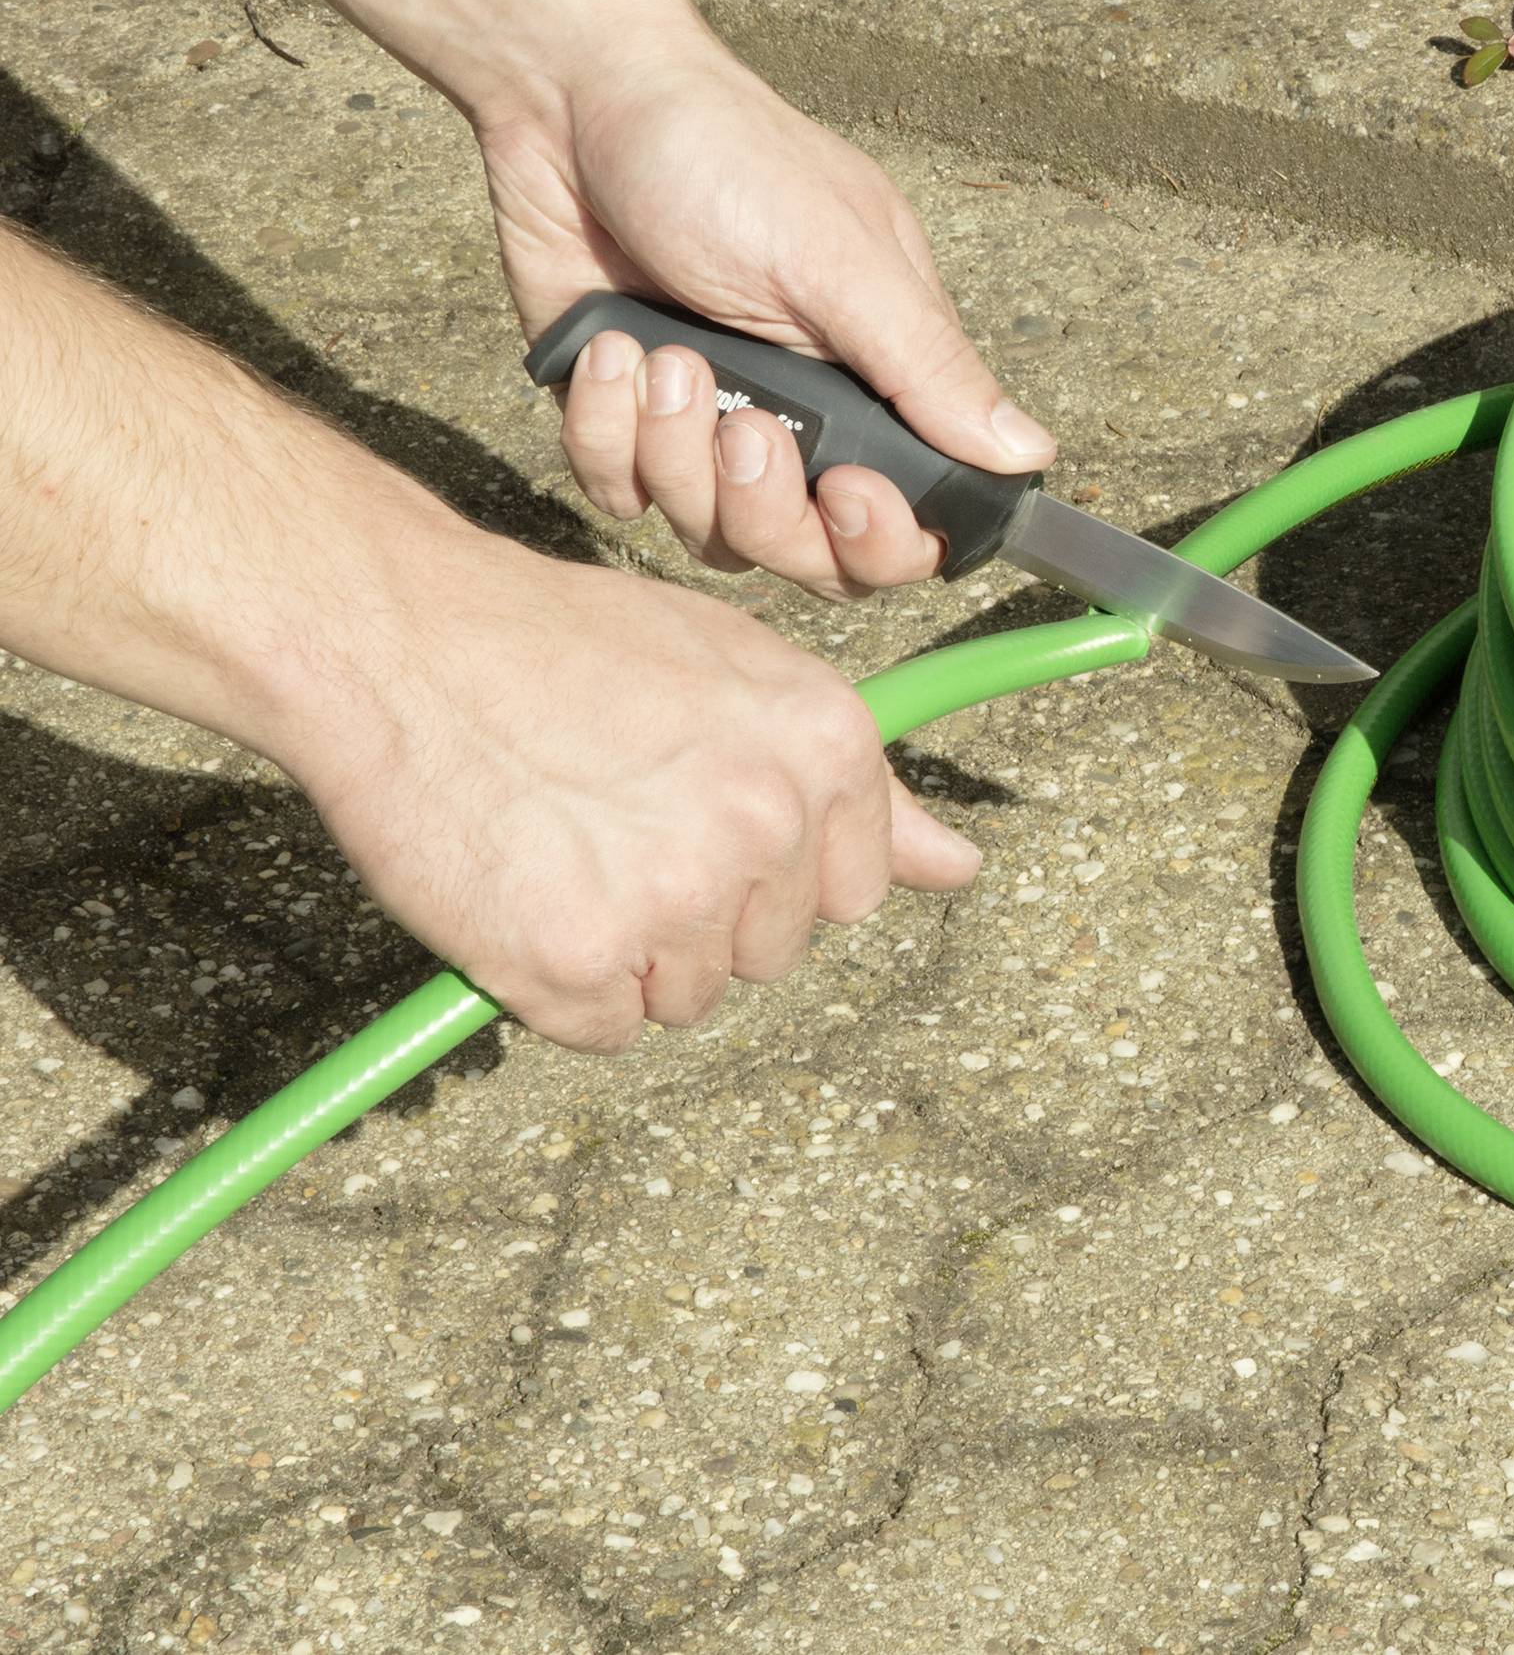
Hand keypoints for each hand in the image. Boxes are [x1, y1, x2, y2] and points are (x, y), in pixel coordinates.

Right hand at [277, 527, 980, 1052]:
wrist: (400, 638)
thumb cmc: (558, 644)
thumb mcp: (737, 670)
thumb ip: (854, 781)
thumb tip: (959, 867)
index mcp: (823, 747)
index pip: (857, 887)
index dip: (778, 870)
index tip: (710, 828)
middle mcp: (768, 825)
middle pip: (773, 950)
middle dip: (705, 913)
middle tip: (615, 826)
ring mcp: (676, 900)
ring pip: (692, 996)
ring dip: (634, 955)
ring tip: (565, 850)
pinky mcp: (580, 963)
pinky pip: (606, 1029)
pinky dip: (562, 989)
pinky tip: (526, 898)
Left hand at [477, 39, 1053, 599]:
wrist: (568, 101)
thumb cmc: (720, 154)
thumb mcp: (839, 259)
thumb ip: (929, 367)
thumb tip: (1031, 454)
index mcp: (880, 383)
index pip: (910, 523)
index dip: (882, 538)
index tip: (846, 488)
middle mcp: (803, 421)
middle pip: (810, 556)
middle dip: (765, 507)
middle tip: (741, 426)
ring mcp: (709, 429)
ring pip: (708, 533)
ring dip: (674, 450)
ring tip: (662, 357)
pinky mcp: (624, 423)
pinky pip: (619, 493)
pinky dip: (603, 430)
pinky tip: (609, 351)